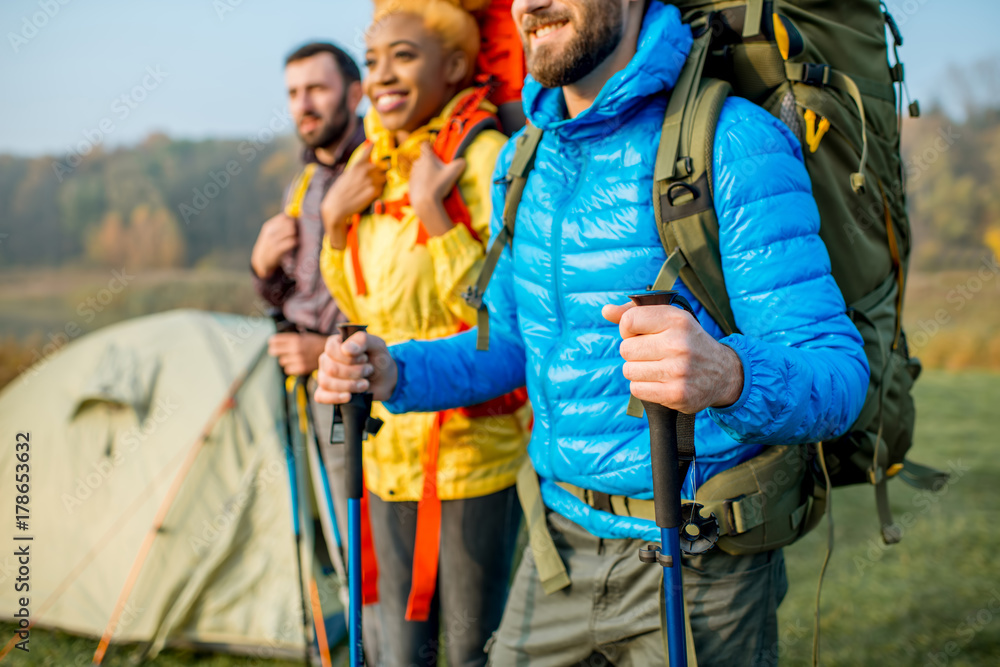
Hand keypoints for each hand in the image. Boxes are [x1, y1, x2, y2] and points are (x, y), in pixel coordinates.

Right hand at [251, 213, 297, 277]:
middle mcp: (270, 232)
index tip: (297, 224)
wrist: (262, 260)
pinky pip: (290, 242)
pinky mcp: (276, 250)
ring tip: (296, 238)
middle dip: (295, 227)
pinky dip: (294, 242)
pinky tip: (295, 243)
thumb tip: (295, 216)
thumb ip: (282, 225)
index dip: (293, 219)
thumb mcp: (272, 233)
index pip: (284, 217)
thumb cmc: (271, 244)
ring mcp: (272, 241)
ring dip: (296, 234)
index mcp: (269, 226)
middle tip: (298, 232)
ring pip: (290, 231)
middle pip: (289, 223)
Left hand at [267, 332, 326, 375]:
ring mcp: (298, 359)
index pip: (274, 340)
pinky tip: (297, 364)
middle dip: (276, 351)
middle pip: (274, 351)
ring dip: (286, 360)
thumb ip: (290, 339)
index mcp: (295, 339)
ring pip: (282, 361)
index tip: (273, 343)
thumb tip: (274, 342)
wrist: (331, 352)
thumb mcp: (303, 336)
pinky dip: (291, 367)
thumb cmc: (315, 343)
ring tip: (293, 357)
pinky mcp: (302, 368)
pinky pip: (288, 370)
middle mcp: (296, 349)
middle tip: (279, 351)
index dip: (272, 342)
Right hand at [314, 331, 397, 403]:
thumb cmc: (378, 360)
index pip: (331, 349)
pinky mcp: (325, 391)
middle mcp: (327, 358)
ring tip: (365, 384)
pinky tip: (349, 396)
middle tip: (369, 371)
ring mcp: (324, 375)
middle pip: (331, 368)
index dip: (349, 357)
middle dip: (354, 372)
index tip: (365, 359)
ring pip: (326, 382)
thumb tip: (346, 349)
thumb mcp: (376, 345)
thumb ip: (362, 340)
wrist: (384, 380)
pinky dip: (335, 397)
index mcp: (336, 344)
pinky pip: (321, 396)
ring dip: (350, 385)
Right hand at [321, 144, 385, 247]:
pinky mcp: (374, 191)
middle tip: (372, 181)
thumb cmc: (340, 192)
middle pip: (381, 168)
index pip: (368, 152)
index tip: (375, 141)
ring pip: (384, 179)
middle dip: (379, 174)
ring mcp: (371, 181)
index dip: (372, 147)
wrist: (337, 206)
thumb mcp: (347, 175)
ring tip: (369, 189)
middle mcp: (365, 171)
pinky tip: (369, 196)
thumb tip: (369, 166)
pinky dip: (378, 192)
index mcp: (357, 165)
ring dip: (380, 183)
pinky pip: (382, 189)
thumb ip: (358, 169)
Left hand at [408, 142, 465, 233]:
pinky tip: (429, 191)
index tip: (435, 152)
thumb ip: (460, 164)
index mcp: (426, 158)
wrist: (425, 203)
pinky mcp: (410, 185)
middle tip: (439, 171)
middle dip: (430, 163)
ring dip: (425, 173)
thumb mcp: (453, 173)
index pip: (425, 145)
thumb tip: (463, 161)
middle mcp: (417, 164)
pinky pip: (417, 181)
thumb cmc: (439, 186)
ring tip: (435, 183)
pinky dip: (422, 184)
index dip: (430, 147)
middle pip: (423, 159)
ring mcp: (412, 175)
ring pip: (419, 170)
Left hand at [602, 302, 743, 412]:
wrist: (723, 373)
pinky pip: (636, 389)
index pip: (628, 321)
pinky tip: (660, 381)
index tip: (641, 334)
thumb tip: (606, 310)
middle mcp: (679, 344)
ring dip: (638, 371)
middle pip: (625, 348)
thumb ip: (635, 312)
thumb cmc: (689, 342)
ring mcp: (678, 371)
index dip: (628, 329)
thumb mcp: (670, 319)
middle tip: (652, 353)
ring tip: (657, 367)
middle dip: (633, 352)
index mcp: (677, 320)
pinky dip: (643, 386)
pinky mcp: (676, 394)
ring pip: (628, 370)